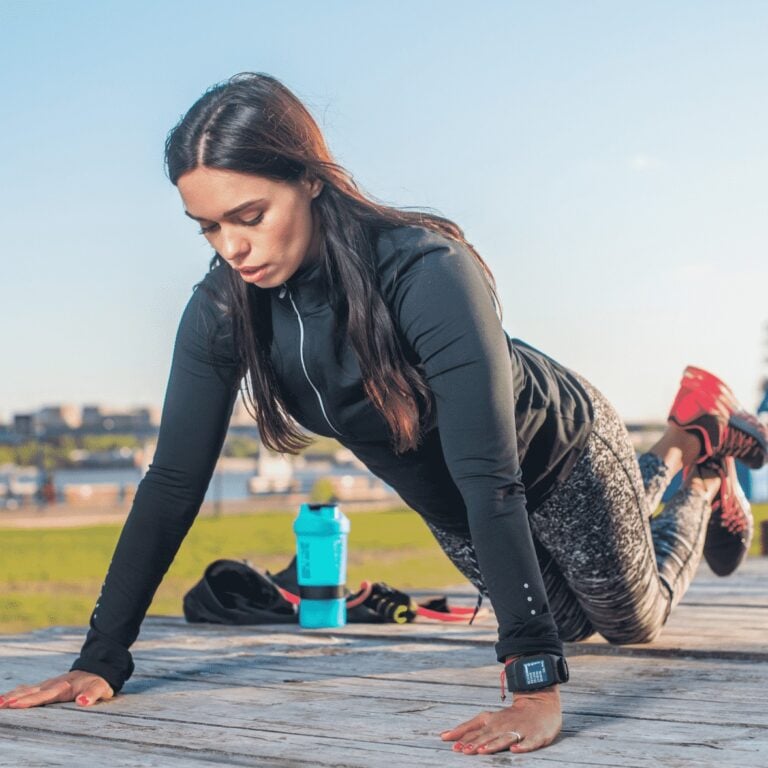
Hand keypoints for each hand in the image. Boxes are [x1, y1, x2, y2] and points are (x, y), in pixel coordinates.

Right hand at [0, 671, 114, 708]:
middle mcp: (52, 685)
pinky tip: (6, 697)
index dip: (29, 700)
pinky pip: (28, 690)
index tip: (14, 704)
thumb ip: (91, 695)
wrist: (97, 670)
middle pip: (31, 692)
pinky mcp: (46, 687)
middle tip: (0, 704)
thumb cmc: (97, 683)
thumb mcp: (100, 688)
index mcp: (63, 687)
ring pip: (27, 690)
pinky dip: (16, 693)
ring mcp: (48, 685)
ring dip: (12, 695)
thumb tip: (82, 701)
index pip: (43, 696)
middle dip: (14, 698)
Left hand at [440, 684, 561, 754]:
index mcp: (492, 720)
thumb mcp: (488, 719)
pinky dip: (522, 746)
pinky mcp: (535, 736)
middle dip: (475, 743)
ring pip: (505, 738)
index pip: (475, 729)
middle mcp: (503, 725)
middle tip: (463, 750)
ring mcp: (520, 730)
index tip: (450, 743)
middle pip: (488, 735)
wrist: (540, 705)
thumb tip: (444, 736)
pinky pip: (529, 743)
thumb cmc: (509, 716)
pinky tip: (514, 750)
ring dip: (493, 745)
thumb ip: (468, 728)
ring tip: (482, 751)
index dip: (463, 736)